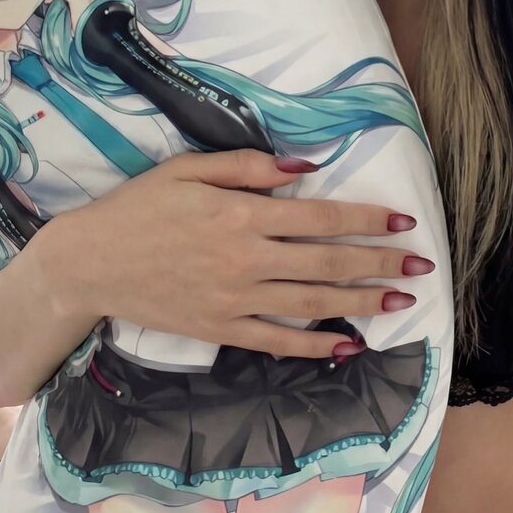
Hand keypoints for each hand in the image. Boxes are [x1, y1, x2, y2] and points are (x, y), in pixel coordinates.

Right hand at [45, 150, 431, 359]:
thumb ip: (250, 166)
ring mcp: (235, 300)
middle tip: (421, 264)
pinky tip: (348, 347)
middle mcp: (246, 258)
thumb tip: (306, 166)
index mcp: (242, 213)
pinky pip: (276, 341)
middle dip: (380, 262)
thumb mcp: (190, 169)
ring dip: (362, 303)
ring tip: (401, 301)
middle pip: (328, 262)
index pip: (322, 217)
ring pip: (312, 305)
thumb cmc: (141, 206)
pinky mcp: (221, 330)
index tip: (404, 220)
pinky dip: (314, 346)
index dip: (368, 218)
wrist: (91, 262)